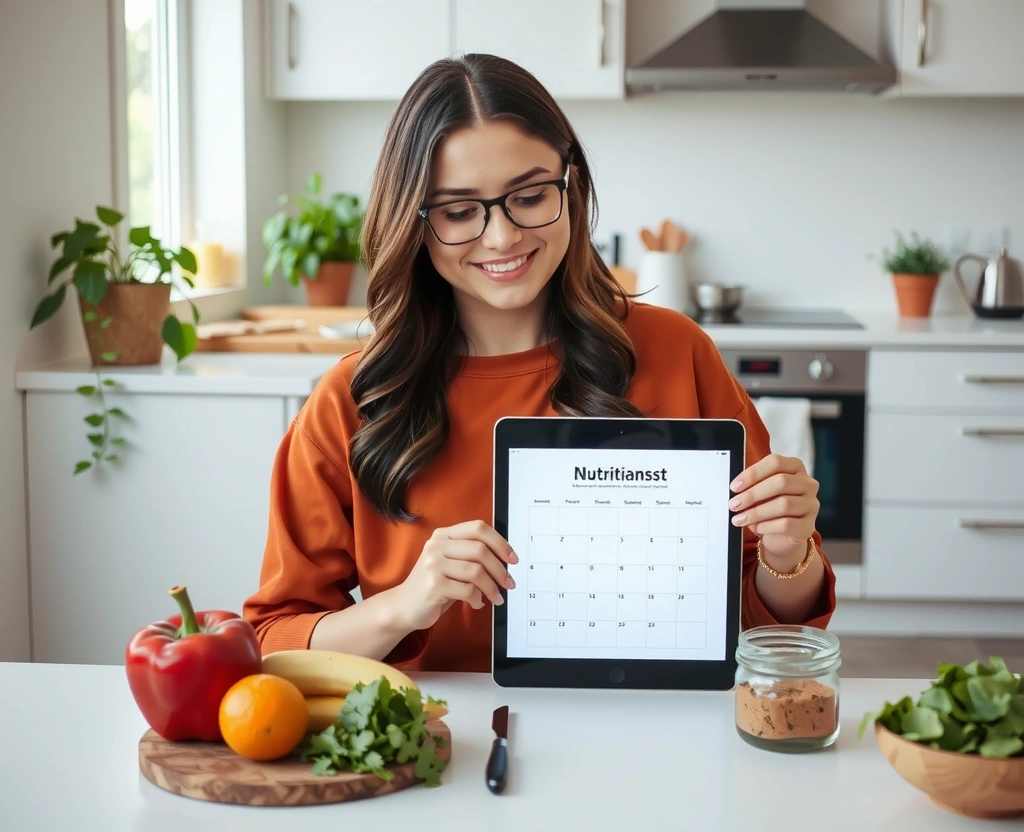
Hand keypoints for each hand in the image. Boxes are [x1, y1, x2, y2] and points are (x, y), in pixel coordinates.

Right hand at [392, 520, 517, 631]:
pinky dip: (478, 599)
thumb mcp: (451, 562)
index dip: (500, 542)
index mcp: (443, 535)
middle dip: (500, 569)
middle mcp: (436, 546)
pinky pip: (467, 590)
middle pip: (480, 550)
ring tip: (496, 597)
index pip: (478, 528)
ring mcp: (433, 565)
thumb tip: (506, 558)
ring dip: (492, 588)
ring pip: (476, 572)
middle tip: (509, 583)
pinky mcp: (433, 586)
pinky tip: (476, 603)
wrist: (404, 606)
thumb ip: (471, 555)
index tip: (512, 558)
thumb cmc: (435, 584)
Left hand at [729, 454, 819, 564]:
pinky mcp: (808, 526)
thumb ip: (752, 485)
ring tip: (739, 518)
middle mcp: (807, 484)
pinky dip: (767, 526)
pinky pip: (787, 524)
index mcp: (795, 468)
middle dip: (753, 494)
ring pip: (784, 504)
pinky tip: (755, 528)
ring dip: (756, 512)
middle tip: (734, 504)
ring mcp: (811, 505)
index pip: (776, 462)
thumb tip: (736, 489)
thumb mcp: (760, 492)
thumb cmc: (769, 508)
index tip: (734, 486)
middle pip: (781, 482)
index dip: (753, 473)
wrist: (782, 537)